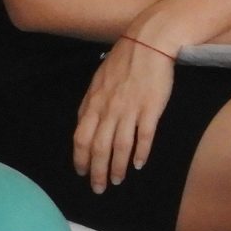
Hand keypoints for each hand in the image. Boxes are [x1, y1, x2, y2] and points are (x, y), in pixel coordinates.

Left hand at [73, 36, 174, 193]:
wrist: (149, 43)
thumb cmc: (124, 59)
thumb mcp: (99, 80)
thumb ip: (92, 103)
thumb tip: (85, 122)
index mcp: (94, 102)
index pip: (81, 137)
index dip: (80, 158)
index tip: (82, 172)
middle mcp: (109, 109)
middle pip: (98, 147)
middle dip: (96, 171)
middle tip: (98, 187)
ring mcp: (130, 110)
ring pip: (119, 146)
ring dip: (117, 167)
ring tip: (117, 180)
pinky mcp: (150, 109)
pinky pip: (143, 136)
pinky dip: (140, 153)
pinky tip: (138, 165)